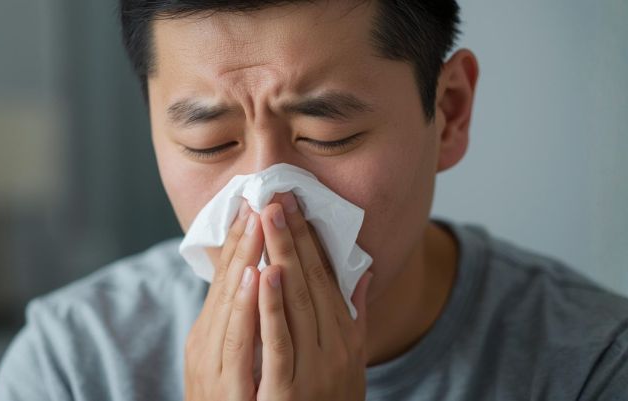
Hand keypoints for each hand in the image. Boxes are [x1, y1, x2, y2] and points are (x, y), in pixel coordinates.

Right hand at [184, 201, 264, 400]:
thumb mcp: (236, 362)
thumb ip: (253, 323)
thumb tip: (267, 281)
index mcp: (210, 334)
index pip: (227, 277)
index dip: (241, 238)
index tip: (255, 201)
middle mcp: (206, 343)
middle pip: (227, 281)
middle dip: (246, 236)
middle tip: (260, 194)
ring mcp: (215, 363)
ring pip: (231, 301)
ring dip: (245, 257)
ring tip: (258, 220)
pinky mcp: (227, 385)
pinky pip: (240, 339)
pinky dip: (249, 305)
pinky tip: (257, 274)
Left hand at [255, 193, 373, 400]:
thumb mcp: (350, 361)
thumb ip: (356, 317)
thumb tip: (364, 273)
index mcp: (345, 338)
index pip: (327, 278)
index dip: (309, 239)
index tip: (294, 204)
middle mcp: (335, 349)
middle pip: (311, 281)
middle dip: (291, 236)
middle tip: (276, 195)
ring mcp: (313, 370)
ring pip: (296, 303)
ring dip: (281, 255)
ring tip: (269, 217)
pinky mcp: (287, 391)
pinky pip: (278, 341)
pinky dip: (270, 306)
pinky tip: (263, 273)